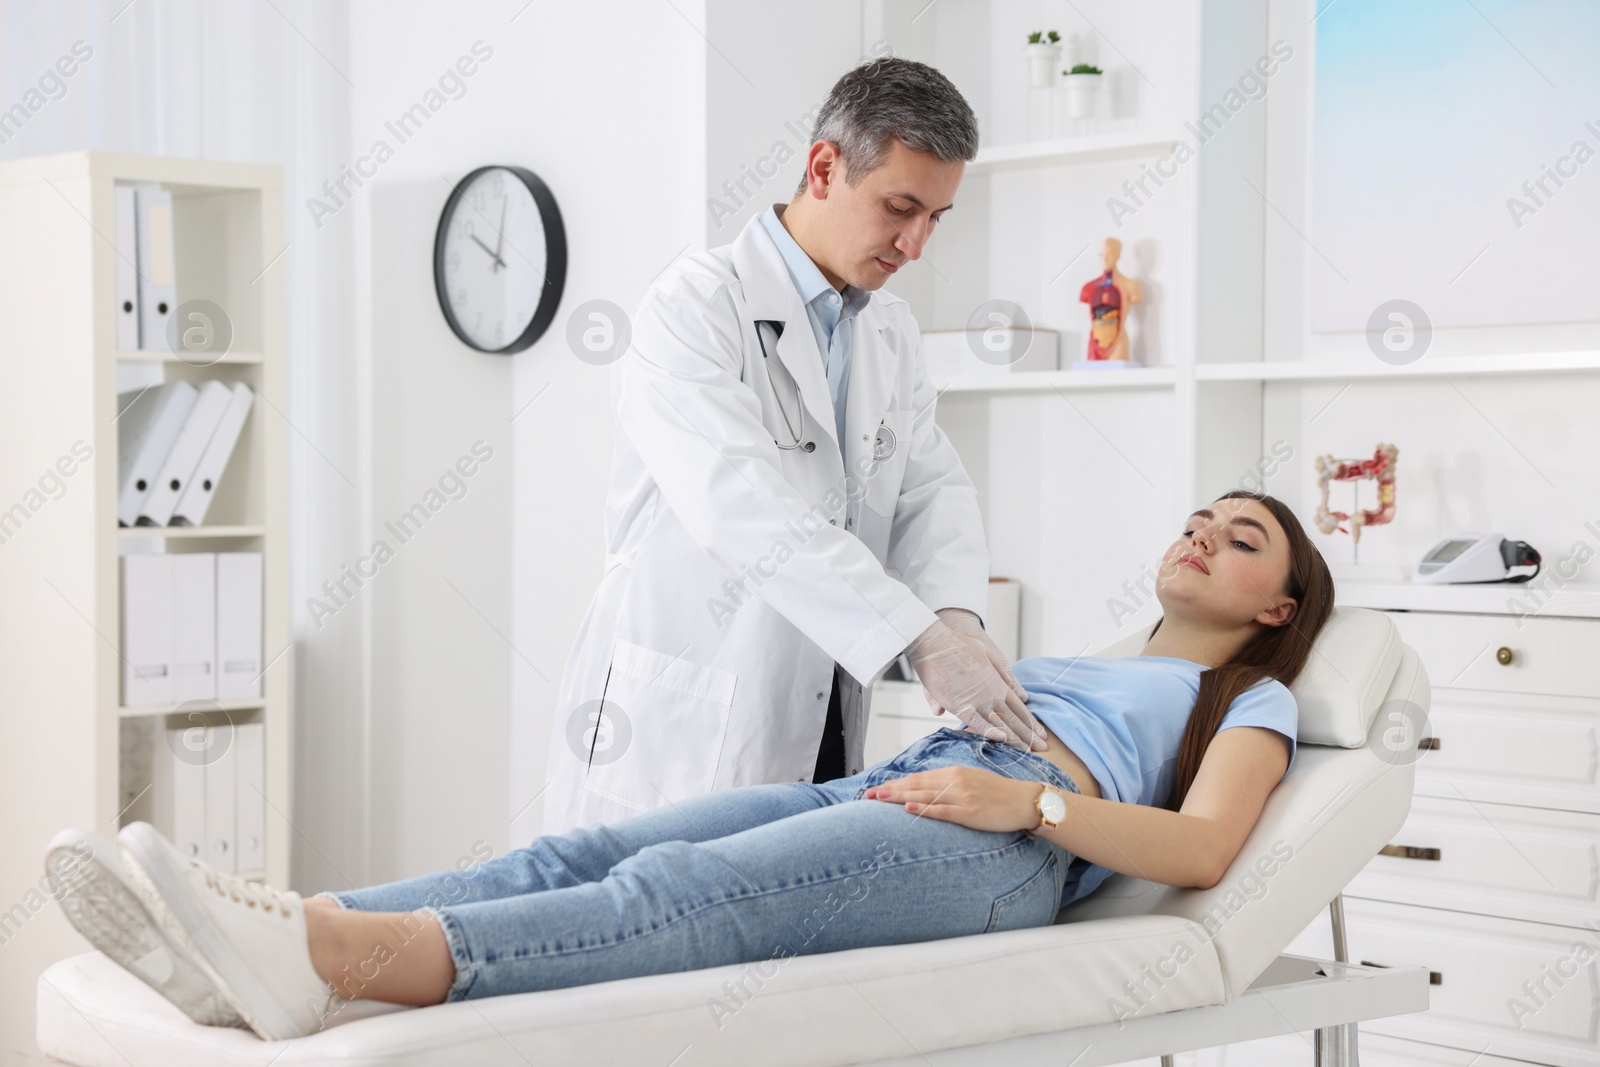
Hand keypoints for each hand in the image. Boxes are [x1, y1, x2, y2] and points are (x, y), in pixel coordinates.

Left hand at [862, 765, 1038, 832]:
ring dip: (899, 797)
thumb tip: (925, 790)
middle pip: (916, 785)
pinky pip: (943, 810)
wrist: (1024, 801)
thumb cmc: (998, 793)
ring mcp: (962, 796)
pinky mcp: (970, 812)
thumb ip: (948, 784)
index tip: (877, 788)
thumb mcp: (971, 781)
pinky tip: (908, 808)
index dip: (896, 783)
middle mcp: (955, 781)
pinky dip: (924, 809)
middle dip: (890, 790)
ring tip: (878, 799)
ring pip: (924, 796)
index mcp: (954, 773)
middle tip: (867, 795)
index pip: (918, 778)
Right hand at [906, 619, 1047, 750]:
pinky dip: (989, 731)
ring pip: (1000, 723)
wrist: (937, 644)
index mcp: (999, 684)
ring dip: (1014, 738)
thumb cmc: (961, 646)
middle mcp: (991, 695)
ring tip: (1028, 751)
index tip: (1041, 735)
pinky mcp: (959, 705)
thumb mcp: (990, 656)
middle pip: (1014, 719)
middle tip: (1042, 748)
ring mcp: (976, 701)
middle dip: (1029, 735)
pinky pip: (976, 722)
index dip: (1031, 723)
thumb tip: (1023, 696)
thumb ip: (1006, 676)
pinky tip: (1002, 739)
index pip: (1020, 709)